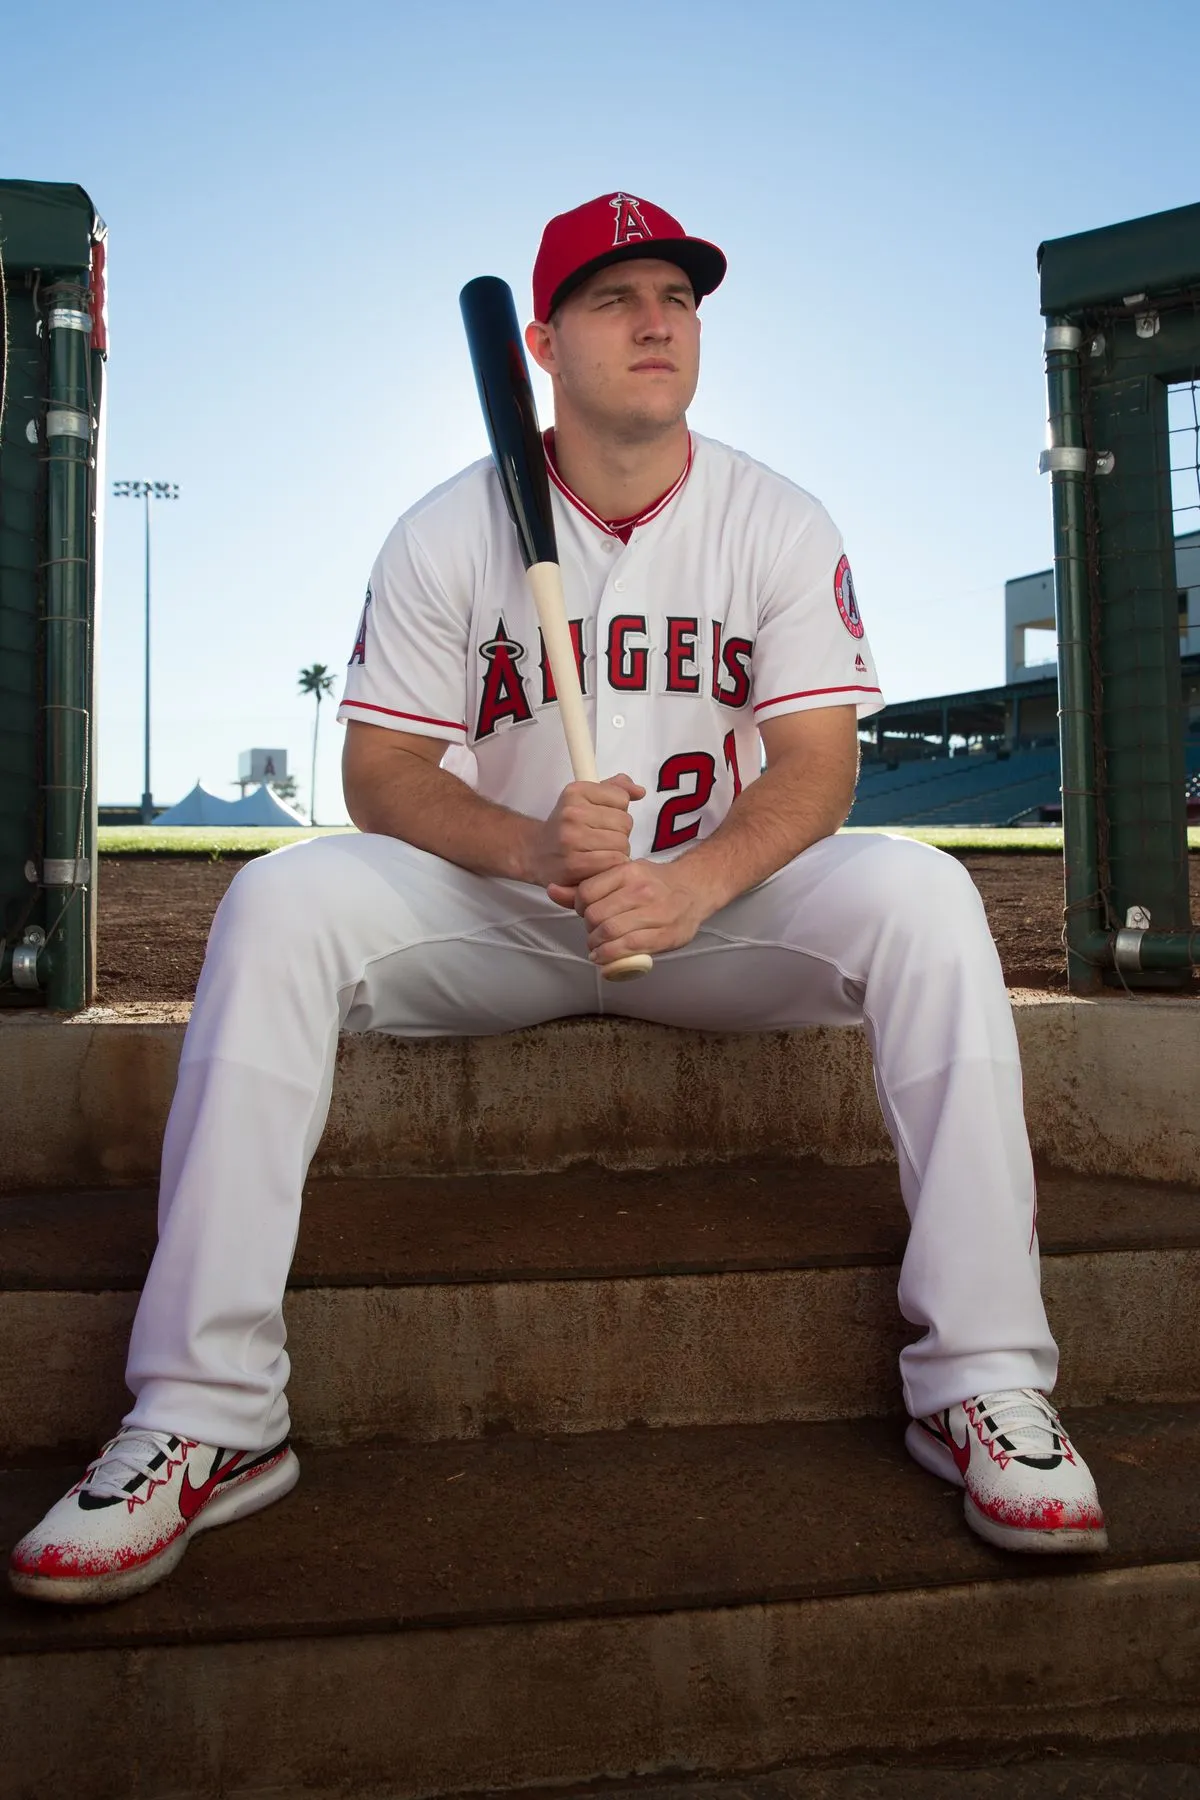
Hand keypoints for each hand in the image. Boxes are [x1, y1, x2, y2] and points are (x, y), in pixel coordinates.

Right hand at [526, 774, 644, 888]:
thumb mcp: (586, 799)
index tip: (603, 819)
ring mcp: (571, 839)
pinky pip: (613, 862)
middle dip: (620, 834)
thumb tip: (640, 791)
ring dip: (617, 852)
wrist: (536, 854)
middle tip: (602, 840)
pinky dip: (612, 867)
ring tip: (600, 854)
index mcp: (575, 791)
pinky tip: (599, 866)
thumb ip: (615, 790)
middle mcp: (572, 812)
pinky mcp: (574, 864)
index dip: (618, 811)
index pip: (621, 798)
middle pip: (625, 822)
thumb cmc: (567, 827)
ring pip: (622, 844)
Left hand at [549, 857, 716, 965]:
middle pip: (596, 915)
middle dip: (588, 929)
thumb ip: (588, 887)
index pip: (586, 893)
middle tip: (592, 935)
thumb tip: (552, 890)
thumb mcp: (622, 876)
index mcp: (628, 871)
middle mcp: (641, 890)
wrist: (695, 889)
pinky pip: (628, 948)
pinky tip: (604, 958)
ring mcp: (655, 912)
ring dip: (596, 946)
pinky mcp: (665, 934)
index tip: (585, 914)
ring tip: (597, 949)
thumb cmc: (654, 883)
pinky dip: (610, 956)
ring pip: (610, 932)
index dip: (579, 908)